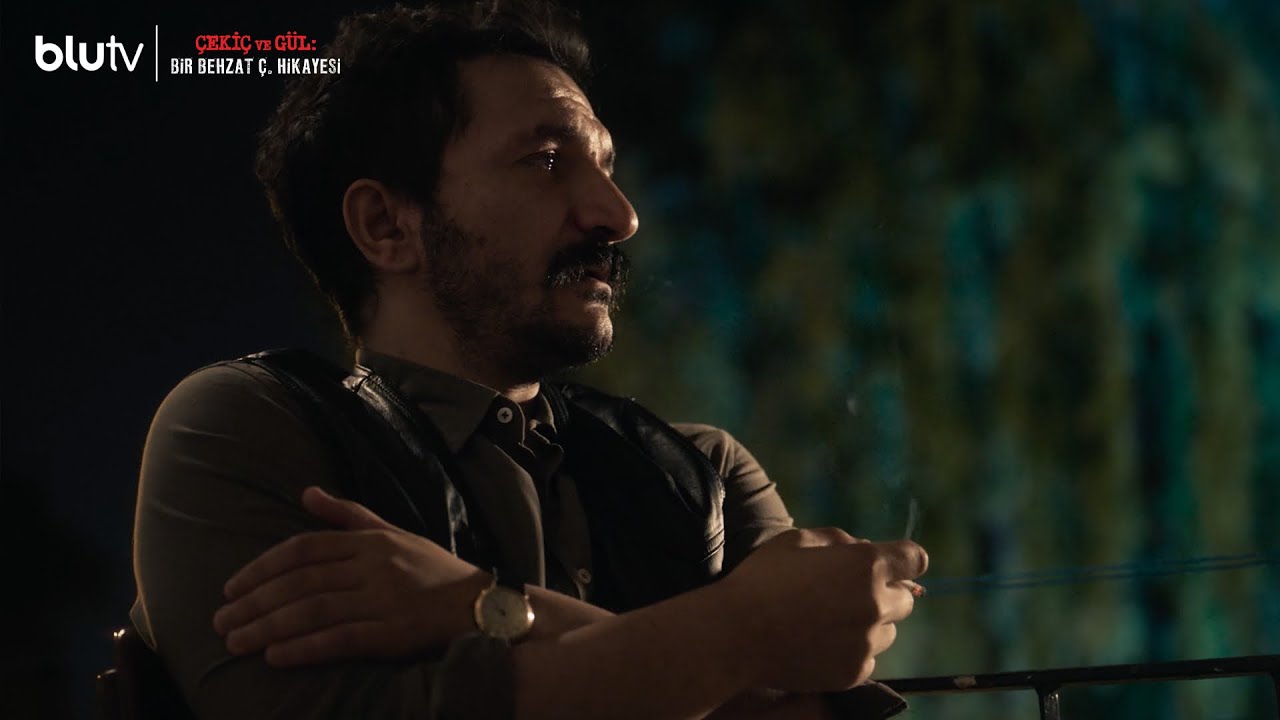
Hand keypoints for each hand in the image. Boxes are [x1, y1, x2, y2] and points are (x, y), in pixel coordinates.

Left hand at [212, 486, 487, 665]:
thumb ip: (348, 515)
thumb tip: (306, 491)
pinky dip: (305, 648)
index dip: (262, 566)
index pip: (304, 548)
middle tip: (220, 620)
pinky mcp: (394, 633)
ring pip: (313, 610)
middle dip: (255, 601)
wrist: (482, 605)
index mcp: (370, 541)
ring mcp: (384, 599)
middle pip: (300, 581)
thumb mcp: (394, 533)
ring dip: (268, 627)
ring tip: (236, 642)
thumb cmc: (434, 570)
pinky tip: (276, 657)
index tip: (231, 586)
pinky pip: (340, 639)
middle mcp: (374, 566)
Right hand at [719, 528, 927, 692]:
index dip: (903, 559)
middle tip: (848, 594)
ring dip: (871, 624)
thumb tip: (862, 547)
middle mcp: (876, 604)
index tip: (892, 565)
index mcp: (866, 565)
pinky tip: (822, 643)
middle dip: (885, 592)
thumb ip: (838, 539)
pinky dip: (854, 650)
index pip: (915, 559)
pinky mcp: (855, 671)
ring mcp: (867, 642)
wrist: (737, 634)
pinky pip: (869, 658)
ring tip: (831, 621)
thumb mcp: (796, 540)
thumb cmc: (762, 579)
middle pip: (906, 599)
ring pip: (889, 631)